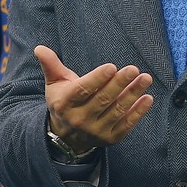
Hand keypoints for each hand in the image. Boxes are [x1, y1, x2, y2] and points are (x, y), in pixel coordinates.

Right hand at [36, 45, 152, 154]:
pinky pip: (126, 125)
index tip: (112, 67)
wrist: (67, 136)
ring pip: (116, 110)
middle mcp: (79, 120)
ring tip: (145, 79)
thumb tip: (40, 48)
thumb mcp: (55, 84)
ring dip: (133, 94)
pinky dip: (138, 112)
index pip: (82, 90)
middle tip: (134, 69)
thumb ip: (51, 66)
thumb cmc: (64, 101)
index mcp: (65, 104)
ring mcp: (95, 131)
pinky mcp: (109, 139)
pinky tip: (147, 98)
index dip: (98, 79)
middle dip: (119, 83)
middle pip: (103, 100)